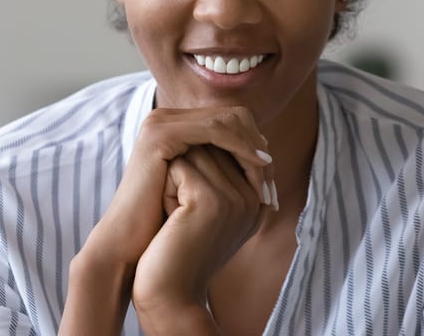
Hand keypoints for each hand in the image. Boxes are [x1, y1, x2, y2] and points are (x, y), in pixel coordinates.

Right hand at [78, 106, 273, 270]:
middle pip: (232, 114)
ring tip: (267, 176)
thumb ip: (226, 168)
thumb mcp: (203, 188)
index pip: (230, 121)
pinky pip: (214, 130)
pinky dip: (241, 147)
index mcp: (176, 126)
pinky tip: (256, 169)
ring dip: (253, 148)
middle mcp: (166, 118)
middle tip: (271, 177)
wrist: (131, 247)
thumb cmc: (166, 224)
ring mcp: (160, 122)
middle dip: (257, 144)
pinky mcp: (160, 134)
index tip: (271, 178)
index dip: (255, 145)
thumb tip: (268, 160)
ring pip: (227, 120)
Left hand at [131, 146, 266, 329]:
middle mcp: (253, 198)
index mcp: (257, 201)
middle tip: (179, 210)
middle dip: (187, 167)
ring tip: (176, 215)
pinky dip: (166, 187)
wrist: (168, 291)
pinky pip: (182, 166)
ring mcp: (236, 198)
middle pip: (215, 145)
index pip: (228, 149)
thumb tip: (205, 132)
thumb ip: (215, 175)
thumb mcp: (202, 210)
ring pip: (198, 151)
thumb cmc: (179, 251)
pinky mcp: (212, 201)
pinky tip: (170, 217)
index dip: (197, 165)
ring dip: (175, 176)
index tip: (186, 202)